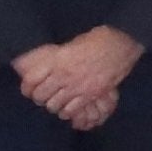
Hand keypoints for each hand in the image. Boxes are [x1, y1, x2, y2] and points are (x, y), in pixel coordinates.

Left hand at [13, 27, 137, 130]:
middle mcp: (65, 74)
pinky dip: (67, 112)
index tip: (28, 90)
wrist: (124, 43)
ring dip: (53, 105)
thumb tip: (49, 68)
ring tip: (56, 103)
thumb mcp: (73, 43)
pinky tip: (68, 108)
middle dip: (40, 98)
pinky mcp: (92, 94)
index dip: (27, 87)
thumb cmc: (99, 38)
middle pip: (41, 95)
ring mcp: (79, 86)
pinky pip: (72, 110)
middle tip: (43, 97)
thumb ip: (59, 58)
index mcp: (58, 59)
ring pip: (54, 105)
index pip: (32, 79)